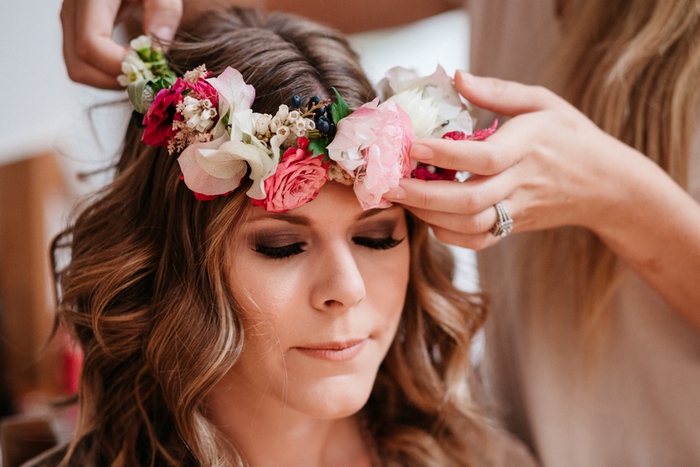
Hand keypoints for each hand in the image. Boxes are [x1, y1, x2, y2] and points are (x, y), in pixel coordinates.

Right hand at [61, 0, 182, 88]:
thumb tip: (157, 51)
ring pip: (79, 70)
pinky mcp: (76, 30)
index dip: (119, 64)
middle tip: (147, 75)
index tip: (149, 67)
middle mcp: (72, 11)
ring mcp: (70, 22)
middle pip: (80, 66)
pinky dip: (107, 73)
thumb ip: (163, 10)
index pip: (90, 45)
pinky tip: (131, 64)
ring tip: (141, 70)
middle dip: (116, 79)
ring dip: (111, 80)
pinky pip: (83, 64)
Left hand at [383, 71, 641, 249]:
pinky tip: (429, 218)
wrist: (605, 185)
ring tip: (401, 198)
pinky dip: (449, 235)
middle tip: (390, 185)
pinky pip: (479, 241)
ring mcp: (517, 209)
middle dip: (423, 195)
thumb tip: (458, 77)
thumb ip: (498, 91)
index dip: (445, 154)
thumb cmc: (570, 136)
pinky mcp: (514, 227)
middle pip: (469, 199)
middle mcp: (521, 183)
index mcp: (528, 147)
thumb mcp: (543, 102)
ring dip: (430, 216)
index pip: (483, 157)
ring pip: (469, 225)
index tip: (412, 145)